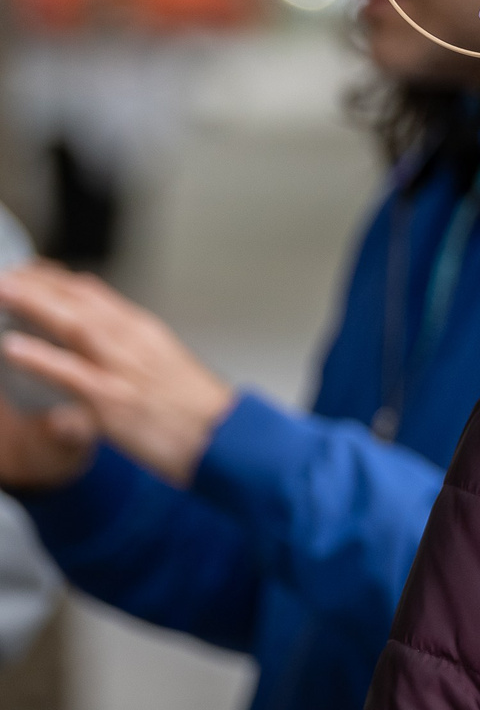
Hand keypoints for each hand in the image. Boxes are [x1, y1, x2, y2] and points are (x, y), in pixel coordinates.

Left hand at [0, 263, 237, 487]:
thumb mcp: (168, 369)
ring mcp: (126, 370)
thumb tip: (111, 340)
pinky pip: (72, 374)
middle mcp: (136, 343)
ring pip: (75, 326)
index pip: (95, 295)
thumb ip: (135, 350)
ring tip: (4, 290)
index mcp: (147, 335)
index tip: (31, 269)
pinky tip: (13, 347)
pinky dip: (42, 357)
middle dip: (39, 283)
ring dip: (35, 304)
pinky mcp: (117, 402)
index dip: (57, 280)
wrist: (228, 441)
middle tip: (7, 271)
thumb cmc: (198, 412)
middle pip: (81, 302)